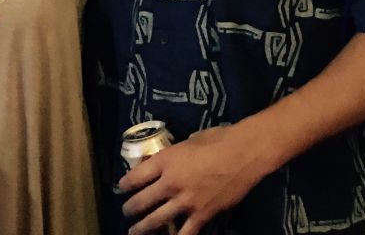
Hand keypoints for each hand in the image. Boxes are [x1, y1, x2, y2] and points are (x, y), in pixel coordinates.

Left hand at [119, 123, 272, 234]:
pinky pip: (185, 233)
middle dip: (130, 208)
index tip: (122, 187)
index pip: (136, 175)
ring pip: (156, 220)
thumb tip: (170, 160)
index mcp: (166, 160)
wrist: (243, 154)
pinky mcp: (202, 215)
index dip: (126, 183)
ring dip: (143, 228)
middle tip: (126, 211)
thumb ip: (176, 153)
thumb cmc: (217, 140)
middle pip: (142, 200)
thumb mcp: (189, 140)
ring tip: (135, 232)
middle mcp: (171, 182)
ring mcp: (185, 201)